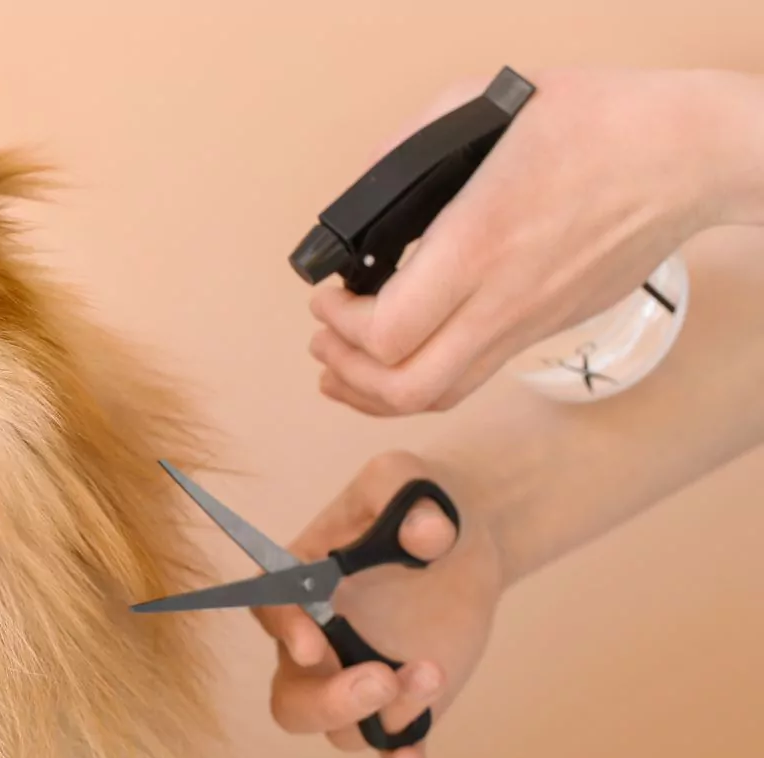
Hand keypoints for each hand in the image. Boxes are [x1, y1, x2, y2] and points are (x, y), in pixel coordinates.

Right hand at [252, 452, 506, 757]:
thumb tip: (427, 537)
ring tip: (433, 671)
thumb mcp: (409, 477)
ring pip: (341, 727)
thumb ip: (407, 493)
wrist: (465, 537)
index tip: (315, 643)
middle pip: (291, 699)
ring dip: (382, 714)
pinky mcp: (399, 702)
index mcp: (300, 582)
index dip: (285, 631)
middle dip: (327, 702)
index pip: (271, 611)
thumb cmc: (417, 501)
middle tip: (378, 678)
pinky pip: (389, 743)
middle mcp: (315, 643)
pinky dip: (397, 757)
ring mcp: (354, 677)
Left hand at [309, 67, 760, 415]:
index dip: (341, 325)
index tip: (326, 294)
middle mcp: (502, 300)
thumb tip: (361, 191)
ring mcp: (528, 322)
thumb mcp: (488, 106)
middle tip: (322, 337)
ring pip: (441, 396)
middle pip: (407, 387)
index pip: (389, 331)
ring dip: (377, 393)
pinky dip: (422, 382)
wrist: (689, 155)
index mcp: (480, 244)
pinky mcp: (546, 328)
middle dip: (347, 372)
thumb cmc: (599, 122)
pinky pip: (472, 377)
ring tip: (342, 367)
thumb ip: (410, 148)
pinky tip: (400, 361)